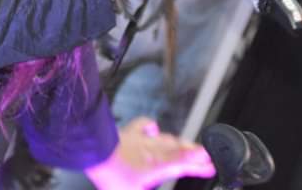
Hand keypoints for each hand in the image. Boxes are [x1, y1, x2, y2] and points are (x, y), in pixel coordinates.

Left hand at [85, 117, 215, 188]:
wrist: (92, 152)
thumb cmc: (110, 175)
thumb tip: (151, 171)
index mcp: (156, 166)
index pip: (182, 164)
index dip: (197, 166)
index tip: (210, 166)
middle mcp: (152, 151)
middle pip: (178, 150)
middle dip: (194, 154)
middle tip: (207, 158)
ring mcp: (140, 140)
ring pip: (165, 139)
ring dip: (179, 143)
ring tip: (190, 146)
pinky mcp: (128, 134)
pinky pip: (143, 126)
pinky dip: (151, 127)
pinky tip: (154, 129)